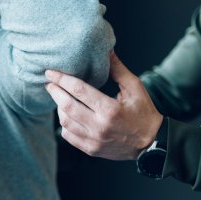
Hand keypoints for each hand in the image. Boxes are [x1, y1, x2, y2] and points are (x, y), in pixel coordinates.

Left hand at [45, 51, 162, 159]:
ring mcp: (94, 140)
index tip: (50, 72)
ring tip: (60, 97)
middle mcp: (99, 126)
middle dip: (55, 92)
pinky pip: (68, 136)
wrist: (150, 142)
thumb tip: (106, 50)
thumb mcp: (135, 87)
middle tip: (50, 83)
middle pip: (67, 106)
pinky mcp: (91, 149)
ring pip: (65, 122)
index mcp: (110, 109)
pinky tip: (67, 114)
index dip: (62, 79)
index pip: (79, 90)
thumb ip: (117, 69)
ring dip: (59, 107)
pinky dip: (64, 123)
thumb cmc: (143, 112)